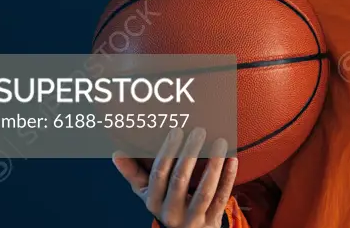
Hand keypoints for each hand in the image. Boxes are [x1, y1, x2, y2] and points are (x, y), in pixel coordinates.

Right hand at [113, 127, 237, 227]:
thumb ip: (134, 173)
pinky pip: (221, 199)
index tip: (177, 130)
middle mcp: (171, 212)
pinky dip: (228, 179)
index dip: (168, 152)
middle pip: (180, 180)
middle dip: (190, 154)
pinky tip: (233, 160)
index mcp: (154, 201)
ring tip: (220, 143)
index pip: (159, 174)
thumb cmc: (167, 205)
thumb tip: (116, 153)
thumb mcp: (148, 193)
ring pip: (204, 191)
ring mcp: (192, 219)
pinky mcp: (211, 222)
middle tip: (199, 131)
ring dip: (213, 166)